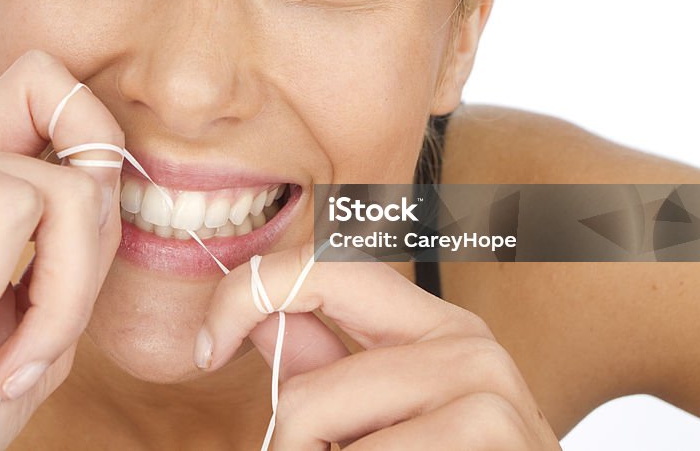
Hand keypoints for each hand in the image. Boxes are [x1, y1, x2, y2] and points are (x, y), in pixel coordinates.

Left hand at [198, 245, 561, 449]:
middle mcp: (470, 345)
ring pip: (316, 433)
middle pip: (302, 394)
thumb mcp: (386, 418)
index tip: (206, 349)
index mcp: (439, 327)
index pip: (326, 266)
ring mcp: (489, 394)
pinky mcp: (493, 435)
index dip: (247, 293)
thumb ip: (329, 367)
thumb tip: (263, 316)